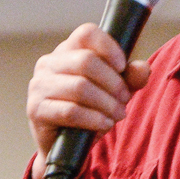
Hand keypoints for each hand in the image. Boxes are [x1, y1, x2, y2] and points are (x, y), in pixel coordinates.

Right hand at [25, 23, 150, 178]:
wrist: (67, 146)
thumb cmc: (91, 109)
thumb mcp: (115, 91)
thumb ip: (131, 77)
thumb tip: (143, 68)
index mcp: (67, 50)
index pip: (87, 33)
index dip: (108, 47)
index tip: (122, 66)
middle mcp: (49, 62)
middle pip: (86, 61)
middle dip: (113, 82)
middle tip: (125, 99)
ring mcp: (39, 85)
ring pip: (80, 87)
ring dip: (106, 103)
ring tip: (118, 114)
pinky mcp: (36, 109)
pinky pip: (70, 111)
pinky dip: (94, 119)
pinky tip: (104, 124)